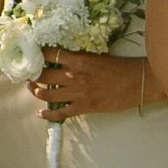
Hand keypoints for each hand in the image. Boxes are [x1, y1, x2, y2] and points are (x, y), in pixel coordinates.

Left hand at [35, 49, 150, 122]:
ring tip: (32, 88)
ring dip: (36, 92)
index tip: (32, 54)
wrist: (138, 82)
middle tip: (28, 73)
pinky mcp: (84, 107)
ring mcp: (78, 93)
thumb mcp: (97, 57)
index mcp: (79, 60)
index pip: (51, 54)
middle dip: (33, 75)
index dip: (38, 54)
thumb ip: (79, 59)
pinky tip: (41, 113)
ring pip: (47, 94)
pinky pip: (61, 112)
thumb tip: (63, 61)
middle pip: (44, 75)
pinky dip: (48, 114)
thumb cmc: (121, 67)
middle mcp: (75, 76)